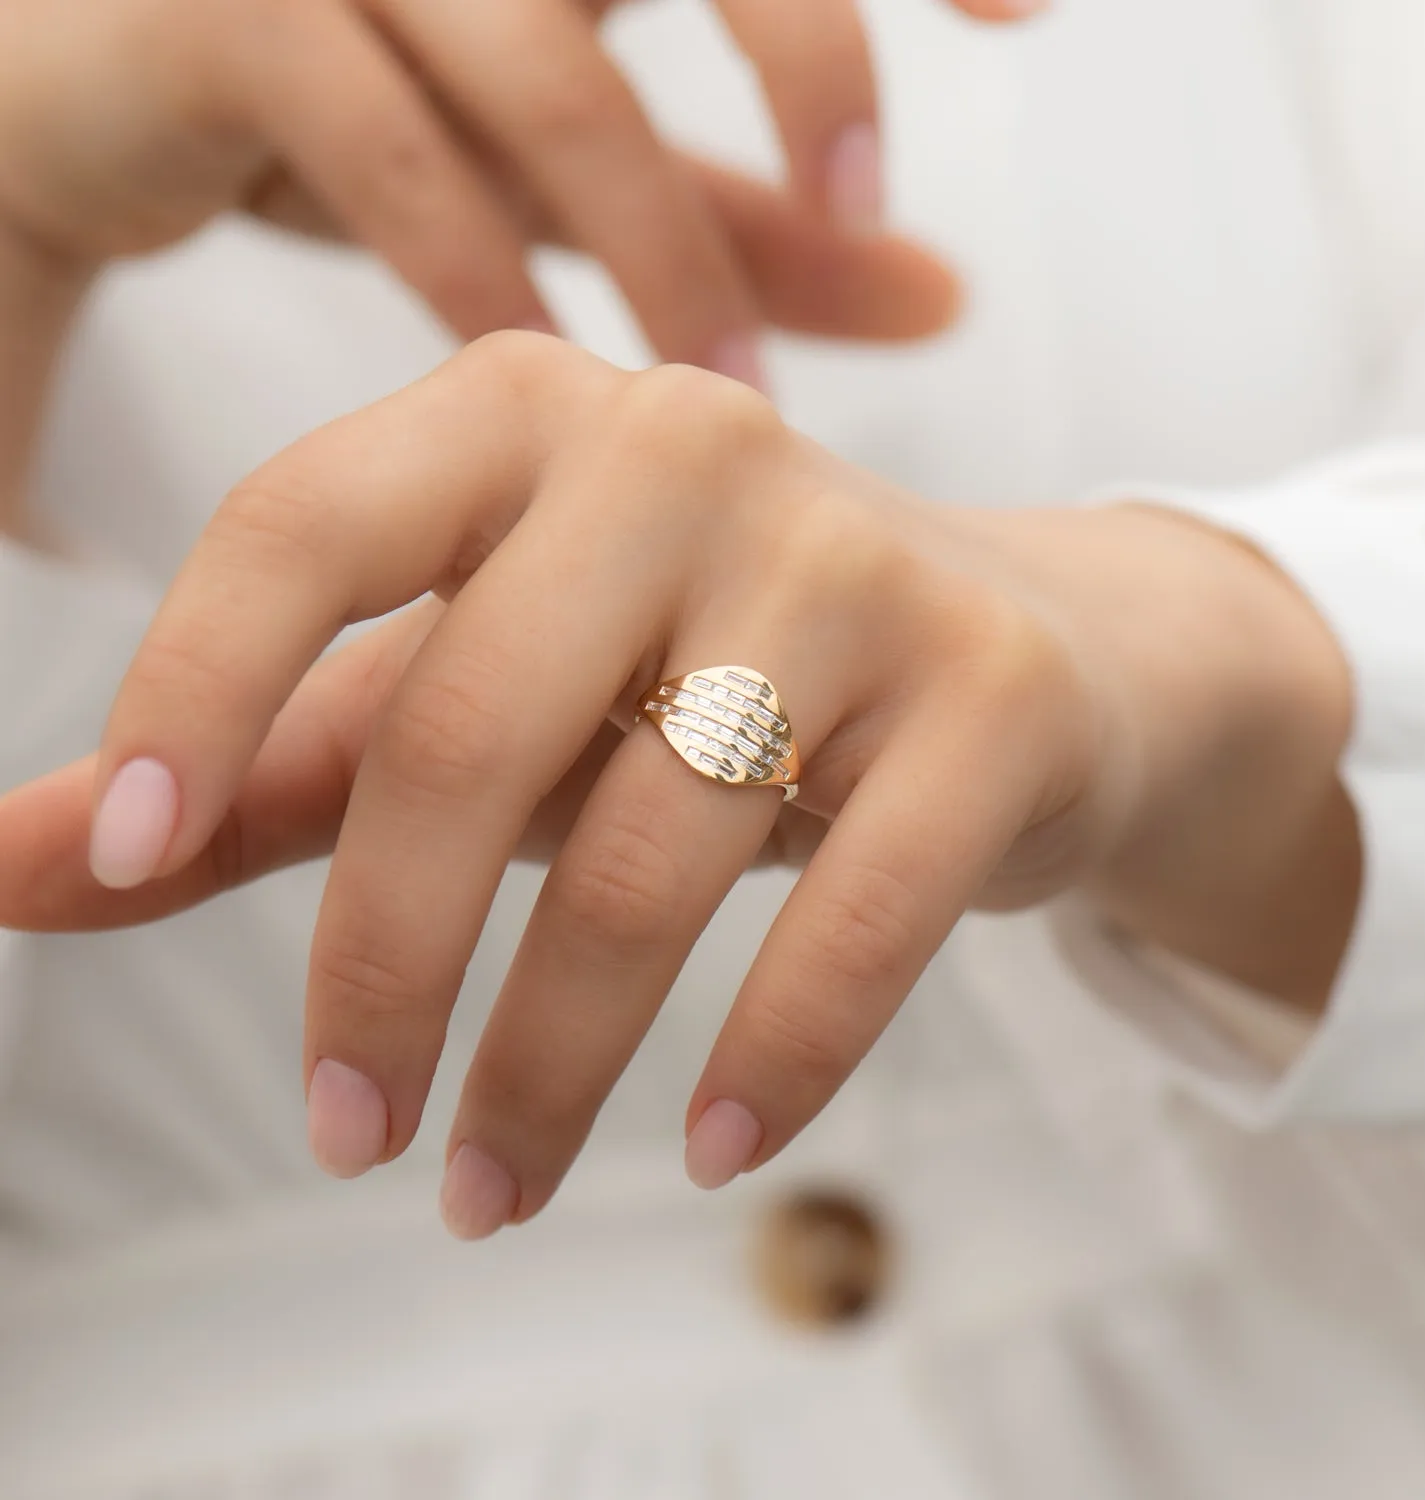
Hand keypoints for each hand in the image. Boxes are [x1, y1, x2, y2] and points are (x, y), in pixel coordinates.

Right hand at [0, 0, 1038, 367]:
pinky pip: (400, 164)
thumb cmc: (356, 110)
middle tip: (874, 197)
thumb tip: (950, 291)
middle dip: (806, 41)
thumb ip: (757, 220)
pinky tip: (551, 384)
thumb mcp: (571, 166)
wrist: (67, 98)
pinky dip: (489, 281)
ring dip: (663, 249)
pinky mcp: (223, 24)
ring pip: (553, 78)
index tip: (1036, 16)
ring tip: (743, 404)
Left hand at [0, 334, 1353, 1236]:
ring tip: (493, 1183)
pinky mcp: (993, 689)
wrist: (1013, 647)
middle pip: (468, 731)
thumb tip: (13, 871)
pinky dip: (776, 1051)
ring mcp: (858, 562)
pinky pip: (861, 905)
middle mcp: (688, 448)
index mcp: (526, 415)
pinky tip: (706, 1151)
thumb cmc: (700, 669)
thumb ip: (269, 770)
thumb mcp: (485, 689)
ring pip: (655, 851)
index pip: (303, 528)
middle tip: (353, 1138)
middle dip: (384, 972)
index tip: (109, 871)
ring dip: (551, 1061)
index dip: (187, 697)